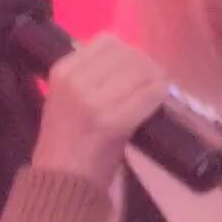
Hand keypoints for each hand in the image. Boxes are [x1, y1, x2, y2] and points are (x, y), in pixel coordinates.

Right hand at [31, 33, 166, 188]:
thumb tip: (127, 55)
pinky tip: (160, 99)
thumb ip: (88, 72)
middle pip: (126, 54)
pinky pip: (148, 94)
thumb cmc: (67, 139)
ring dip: (154, 77)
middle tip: (150, 78)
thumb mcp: (64, 95)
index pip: (106, 41)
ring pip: (139, 71)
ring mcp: (94, 102)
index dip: (126, 51)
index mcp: (62, 71)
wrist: (62, 180)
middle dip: (144, 64)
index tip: (132, 65)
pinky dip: (158, 94)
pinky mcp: (114, 122)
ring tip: (156, 88)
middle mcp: (75, 82)